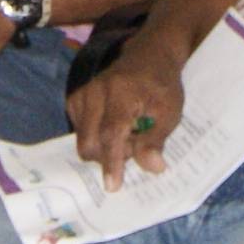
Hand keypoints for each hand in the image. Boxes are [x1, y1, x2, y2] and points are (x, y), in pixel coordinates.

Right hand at [68, 37, 190, 186]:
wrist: (147, 57)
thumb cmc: (161, 86)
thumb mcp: (169, 112)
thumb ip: (156, 140)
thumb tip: (152, 167)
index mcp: (121, 92)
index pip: (111, 133)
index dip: (112, 161)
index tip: (112, 186)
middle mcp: (95, 91)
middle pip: (91, 142)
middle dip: (111, 155)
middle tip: (135, 143)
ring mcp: (82, 94)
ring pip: (84, 141)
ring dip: (104, 147)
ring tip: (126, 132)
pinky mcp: (75, 100)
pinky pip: (80, 133)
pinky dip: (96, 138)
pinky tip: (113, 126)